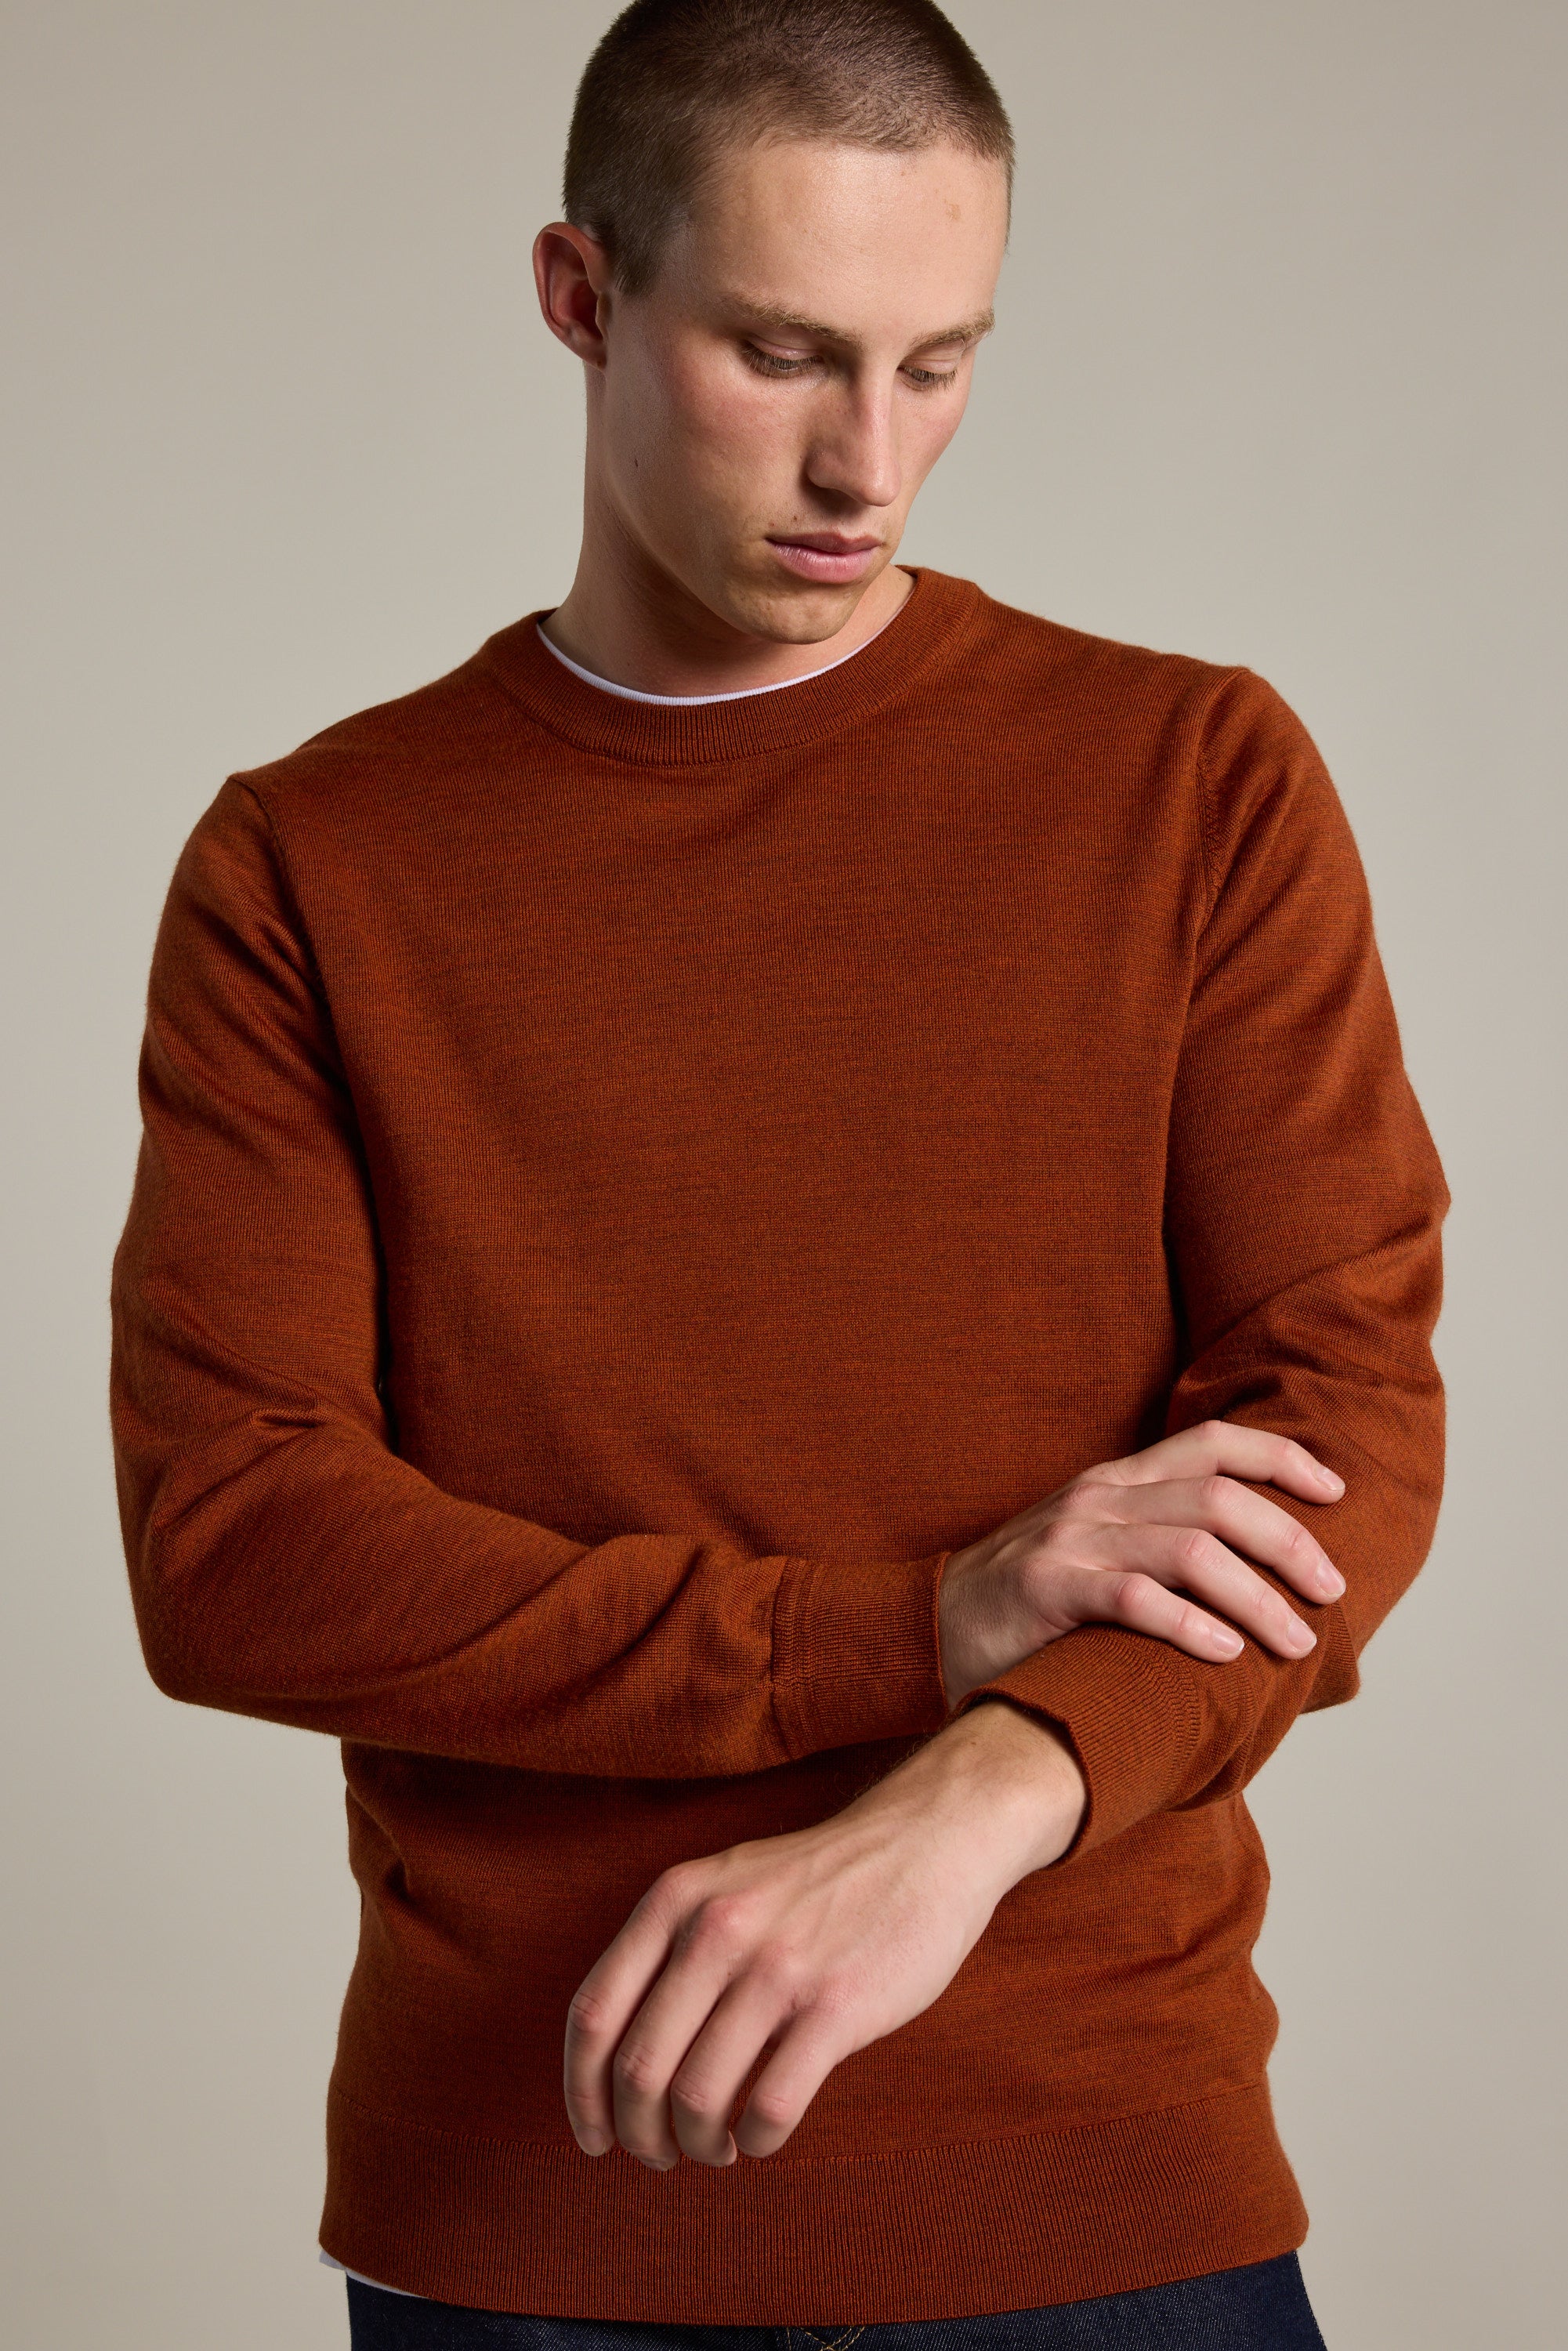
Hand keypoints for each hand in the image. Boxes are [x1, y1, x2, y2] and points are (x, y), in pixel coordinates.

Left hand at [563, 1702, 1084, 2169]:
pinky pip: (771, 2106)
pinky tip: (765, 2134)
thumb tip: (616, 2057)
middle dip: (640, 2134)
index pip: (593, 2016)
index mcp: (675, 1901)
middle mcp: (714, 1930)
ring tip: (718, 2148)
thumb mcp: (724, 1884)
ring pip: (698, 2098)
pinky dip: (758, 2140)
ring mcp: (776, 1968)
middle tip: (660, 2154)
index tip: (593, 2138)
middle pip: (638, 2070)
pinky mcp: (836, 2006)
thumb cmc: (820, 1881)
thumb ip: (669, 1947)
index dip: (580, 2094)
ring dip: (699, 2145)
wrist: (925, 1841)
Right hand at [938, 1419, 1346, 1703]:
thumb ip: (1161, 1548)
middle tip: (1331, 1589)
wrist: (926, 1627)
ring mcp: (1071, 1540)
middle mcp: (1100, 1499)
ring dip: (1256, 1596)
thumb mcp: (1097, 1551)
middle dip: (1290, 1540)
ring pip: (1189, 1548)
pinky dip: (1188, 1625)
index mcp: (1119, 1481)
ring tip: (1293, 1638)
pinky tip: (1224, 1653)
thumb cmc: (1031, 1605)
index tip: (1337, 1493)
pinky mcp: (1046, 1589)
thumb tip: (1263, 1580)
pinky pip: (1133, 1599)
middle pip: (1220, 1498)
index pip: (1214, 1444)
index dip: (1282, 1458)